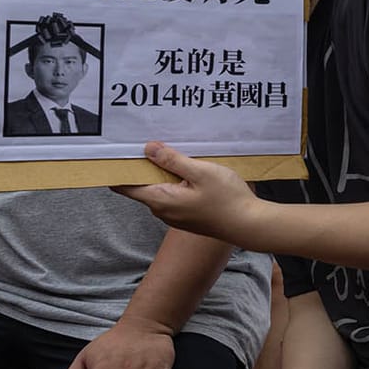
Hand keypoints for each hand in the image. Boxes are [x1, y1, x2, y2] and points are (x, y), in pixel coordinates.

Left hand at [114, 143, 260, 242]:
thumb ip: (172, 160)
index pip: (124, 186)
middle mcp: (162, 211)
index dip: (119, 169)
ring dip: (165, 174)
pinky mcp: (187, 217)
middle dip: (147, 166)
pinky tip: (193, 173)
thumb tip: (148, 149)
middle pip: (143, 185)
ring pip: (160, 190)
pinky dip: (177, 183)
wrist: (249, 225)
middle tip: (157, 143)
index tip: (120, 152)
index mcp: (160, 199)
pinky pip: (173, 196)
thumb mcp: (200, 172)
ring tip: (179, 155)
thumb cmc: (227, 199)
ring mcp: (175, 216)